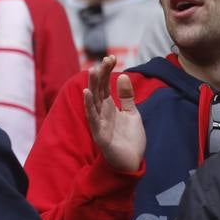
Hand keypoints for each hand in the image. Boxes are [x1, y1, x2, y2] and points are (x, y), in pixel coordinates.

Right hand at [83, 56, 145, 173]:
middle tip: (106, 59)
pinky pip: (93, 118)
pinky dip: (89, 105)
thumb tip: (123, 75)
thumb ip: (126, 97)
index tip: (112, 57)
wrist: (132, 162)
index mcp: (108, 106)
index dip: (107, 71)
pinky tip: (87, 94)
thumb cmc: (130, 139)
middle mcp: (101, 111)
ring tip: (93, 71)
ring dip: (93, 86)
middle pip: (98, 89)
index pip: (105, 84)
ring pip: (94, 101)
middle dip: (101, 74)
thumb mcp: (132, 114)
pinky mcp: (100, 134)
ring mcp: (99, 122)